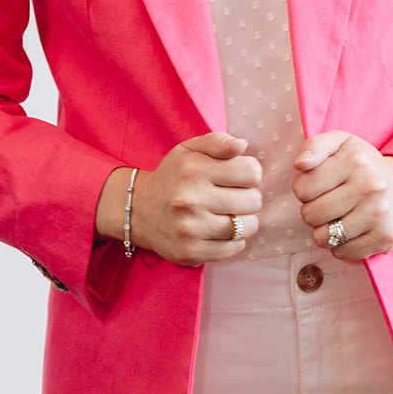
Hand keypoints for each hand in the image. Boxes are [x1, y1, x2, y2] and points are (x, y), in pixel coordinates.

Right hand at [95, 134, 261, 265]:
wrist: (139, 210)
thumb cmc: (173, 176)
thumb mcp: (190, 150)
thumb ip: (218, 141)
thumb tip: (242, 145)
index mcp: (194, 169)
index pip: (251, 172)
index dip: (250, 174)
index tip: (239, 177)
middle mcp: (190, 199)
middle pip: (253, 201)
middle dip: (249, 197)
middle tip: (234, 197)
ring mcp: (190, 228)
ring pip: (246, 227)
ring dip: (245, 221)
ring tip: (231, 214)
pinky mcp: (190, 252)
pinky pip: (234, 248)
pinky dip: (235, 241)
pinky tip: (222, 231)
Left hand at [291, 132, 392, 260]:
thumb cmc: (364, 166)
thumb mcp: (340, 144)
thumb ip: (314, 146)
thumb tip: (299, 165)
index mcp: (355, 160)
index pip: (302, 188)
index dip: (304, 189)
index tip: (320, 186)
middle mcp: (370, 186)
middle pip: (310, 215)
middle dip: (312, 211)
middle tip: (329, 204)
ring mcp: (379, 213)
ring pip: (323, 238)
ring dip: (324, 231)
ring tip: (338, 218)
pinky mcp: (385, 237)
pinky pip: (342, 253)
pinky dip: (340, 246)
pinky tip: (351, 231)